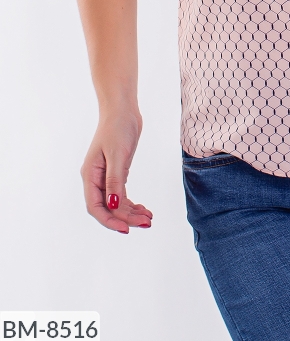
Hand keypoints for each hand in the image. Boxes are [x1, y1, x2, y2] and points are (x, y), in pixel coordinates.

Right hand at [81, 112, 152, 233]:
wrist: (123, 110)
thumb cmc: (117, 128)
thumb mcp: (117, 154)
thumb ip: (115, 180)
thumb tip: (113, 205)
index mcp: (90, 175)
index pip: (95, 207)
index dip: (109, 220)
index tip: (126, 229)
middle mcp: (95, 179)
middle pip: (108, 207)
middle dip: (125, 218)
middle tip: (146, 223)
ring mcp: (106, 177)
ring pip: (116, 203)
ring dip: (131, 213)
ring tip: (149, 219)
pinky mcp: (117, 172)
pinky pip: (122, 195)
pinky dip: (132, 204)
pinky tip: (144, 209)